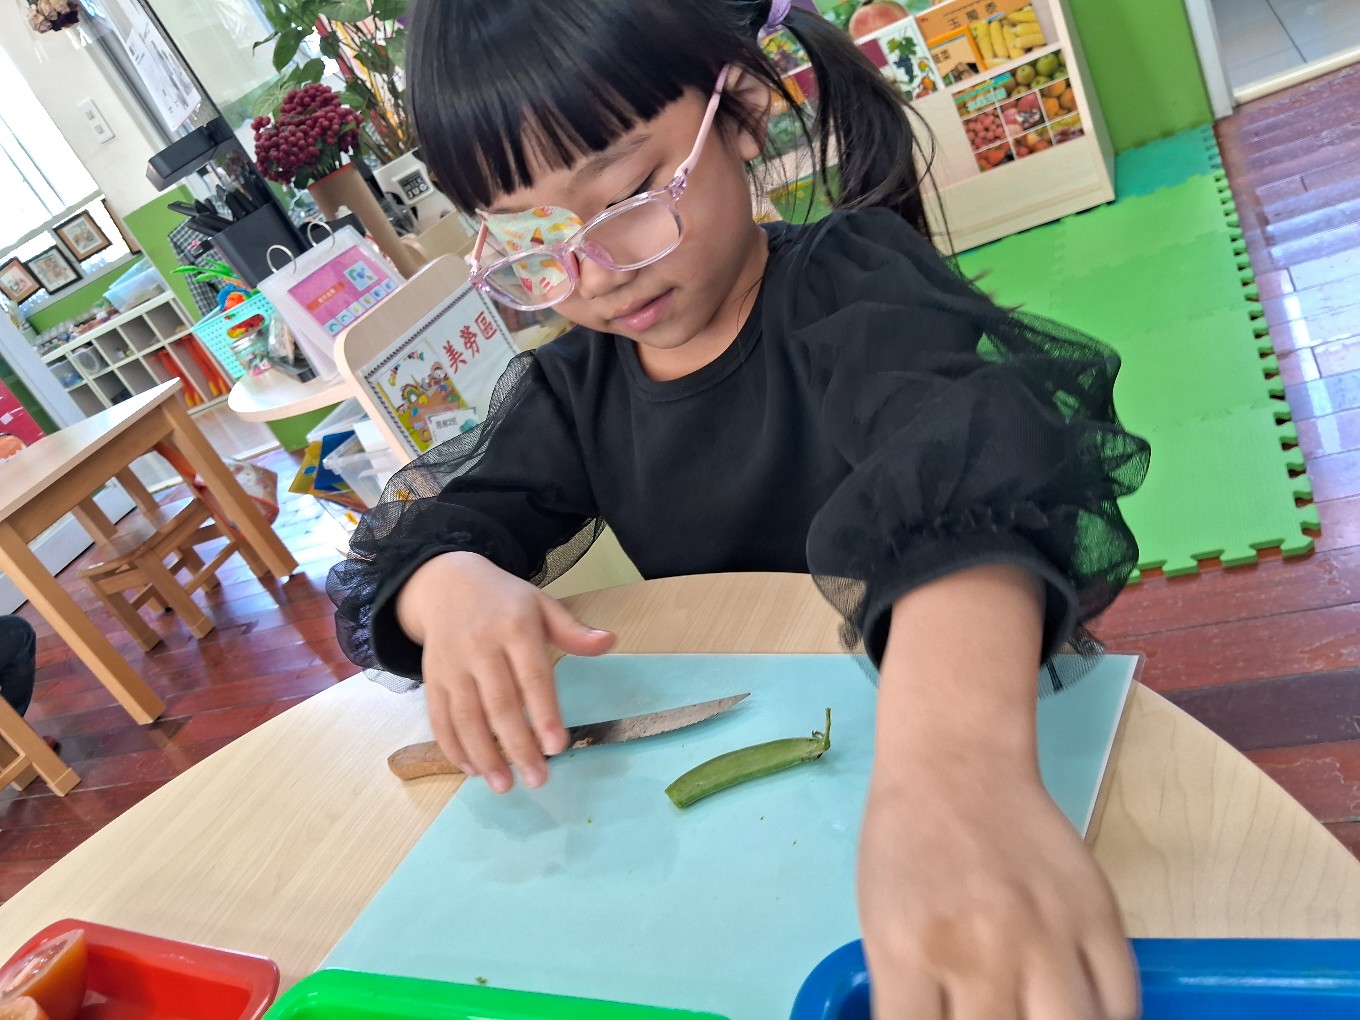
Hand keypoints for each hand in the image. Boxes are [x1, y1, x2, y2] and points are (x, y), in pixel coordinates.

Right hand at [395, 551, 614, 792]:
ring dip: (484, 754)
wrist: (445, 583)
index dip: (545, 713)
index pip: (533, 676)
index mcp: (515, 627)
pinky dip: (453, 747)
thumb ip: (572, 631)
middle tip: (537, 779)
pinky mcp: (431, 678)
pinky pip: (439, 717)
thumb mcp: (541, 605)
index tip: (558, 746)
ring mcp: (451, 664)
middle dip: (517, 746)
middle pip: (499, 703)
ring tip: (503, 786)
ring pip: (466, 716)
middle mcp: (480, 646)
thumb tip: (609, 641)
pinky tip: (472, 769)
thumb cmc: (504, 601)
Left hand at [858, 751, 1137, 1019]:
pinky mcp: (1099, 916)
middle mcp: (982, 952)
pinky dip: (1103, 1017)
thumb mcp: (881, 928)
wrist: (957, 766)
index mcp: (911, 953)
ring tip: (1036, 1015)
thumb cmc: (906, 846)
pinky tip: (1078, 1011)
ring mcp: (1049, 935)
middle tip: (993, 1015)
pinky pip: (1121, 1003)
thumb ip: (910, 1001)